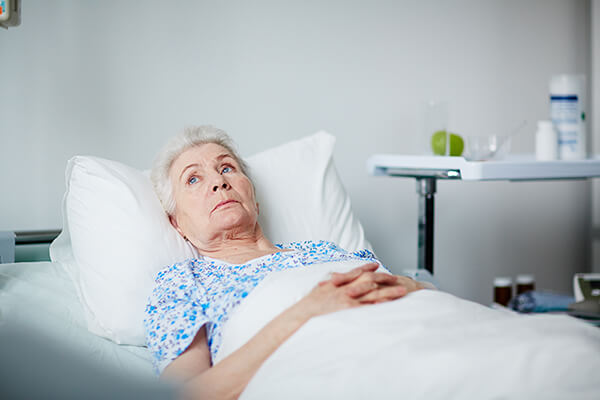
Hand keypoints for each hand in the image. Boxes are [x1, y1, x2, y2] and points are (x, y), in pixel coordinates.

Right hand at [294, 263, 413, 319]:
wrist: (302, 315)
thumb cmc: (308, 306)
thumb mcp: (319, 290)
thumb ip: (329, 285)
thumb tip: (334, 279)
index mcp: (338, 283)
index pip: (355, 272)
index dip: (367, 268)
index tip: (376, 264)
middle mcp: (345, 289)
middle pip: (369, 280)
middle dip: (384, 278)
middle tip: (397, 278)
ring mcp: (349, 300)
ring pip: (373, 294)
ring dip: (389, 292)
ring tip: (402, 291)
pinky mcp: (350, 311)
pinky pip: (368, 308)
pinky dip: (380, 305)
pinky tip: (391, 305)